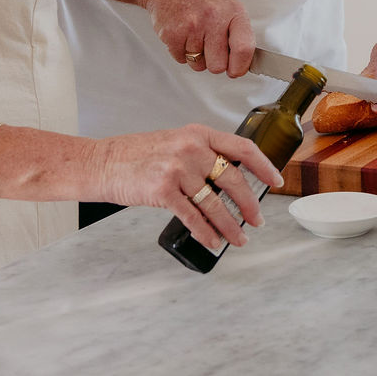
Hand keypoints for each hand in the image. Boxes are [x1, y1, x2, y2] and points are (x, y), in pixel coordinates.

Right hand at [89, 124, 283, 251]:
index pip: (242, 148)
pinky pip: (193, 217)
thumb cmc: (135, 155)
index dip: (264, 166)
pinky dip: (206, 233)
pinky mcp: (162, 191)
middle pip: (233, 180)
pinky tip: (213, 241)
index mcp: (197, 134)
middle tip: (258, 219)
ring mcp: (177, 169)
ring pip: (215, 204)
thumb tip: (231, 178)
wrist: (100, 163)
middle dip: (250, 204)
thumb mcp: (174, 142)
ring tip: (239, 238)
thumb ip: (202, 153)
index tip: (276, 181)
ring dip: (230, 225)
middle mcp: (190, 149)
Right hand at [141, 0, 254, 77]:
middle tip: (208, 46)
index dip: (240, 66)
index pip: (244, 48)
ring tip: (193, 36)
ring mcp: (192, 25)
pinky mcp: (172, 33)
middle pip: (218, 66)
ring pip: (198, 65)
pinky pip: (181, 59)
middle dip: (213, 62)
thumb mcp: (228, 8)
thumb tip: (244, 64)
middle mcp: (214, 18)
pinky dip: (180, 51)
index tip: (235, 70)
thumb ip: (239, 34)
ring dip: (195, 56)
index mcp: (234, 12)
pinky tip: (182, 34)